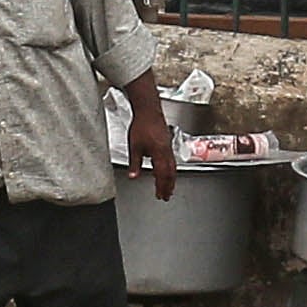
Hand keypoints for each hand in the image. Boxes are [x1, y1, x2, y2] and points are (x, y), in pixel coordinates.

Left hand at [131, 89, 180, 203]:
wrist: (148, 110)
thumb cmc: (142, 125)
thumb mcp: (134, 147)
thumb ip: (134, 164)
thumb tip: (133, 176)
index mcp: (159, 154)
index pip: (162, 175)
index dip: (161, 187)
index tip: (160, 195)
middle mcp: (166, 151)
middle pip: (170, 173)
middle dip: (168, 186)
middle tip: (166, 196)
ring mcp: (168, 147)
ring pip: (173, 167)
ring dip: (171, 179)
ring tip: (169, 187)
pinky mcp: (167, 143)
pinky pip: (172, 160)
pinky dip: (171, 169)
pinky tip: (167, 170)